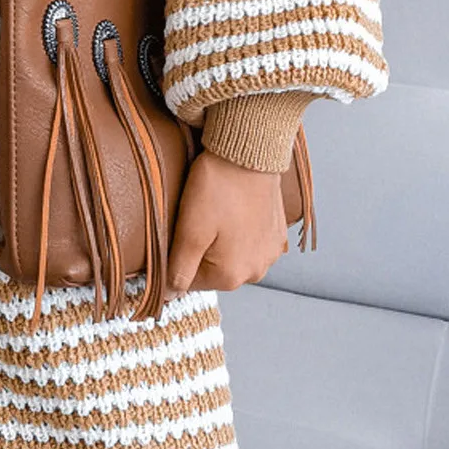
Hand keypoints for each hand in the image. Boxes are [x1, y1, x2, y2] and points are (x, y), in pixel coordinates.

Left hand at [163, 147, 289, 302]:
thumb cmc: (217, 188)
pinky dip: (240, 232)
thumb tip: (170, 296)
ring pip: (232, 257)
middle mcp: (256, 271)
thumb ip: (179, 268)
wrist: (250, 153)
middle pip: (213, 271)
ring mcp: (270, 253)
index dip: (177, 257)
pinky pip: (251, 243)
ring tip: (216, 211)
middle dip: (201, 250)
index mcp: (231, 276)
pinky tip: (234, 210)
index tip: (179, 230)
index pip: (189, 282)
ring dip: (221, 242)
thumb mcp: (190, 230)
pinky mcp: (277, 234)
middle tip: (197, 217)